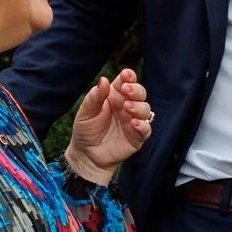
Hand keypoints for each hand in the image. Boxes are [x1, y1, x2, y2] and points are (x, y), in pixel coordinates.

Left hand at [65, 68, 152, 183]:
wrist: (86, 156)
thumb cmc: (85, 131)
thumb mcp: (85, 112)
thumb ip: (95, 96)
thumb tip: (104, 80)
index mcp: (114, 96)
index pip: (126, 82)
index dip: (129, 77)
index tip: (126, 75)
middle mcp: (127, 106)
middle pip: (140, 93)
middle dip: (136, 89)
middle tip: (126, 90)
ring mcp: (133, 121)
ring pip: (146, 109)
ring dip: (139, 106)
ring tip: (128, 107)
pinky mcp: (137, 137)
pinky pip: (146, 129)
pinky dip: (143, 125)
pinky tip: (134, 123)